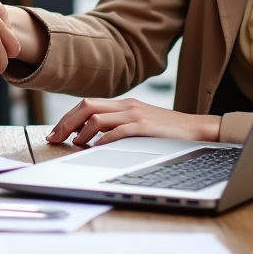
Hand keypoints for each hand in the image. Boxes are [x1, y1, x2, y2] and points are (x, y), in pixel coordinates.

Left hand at [47, 98, 220, 146]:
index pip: (87, 104)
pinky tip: (95, 149)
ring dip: (81, 134)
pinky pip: (116, 132)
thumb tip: (91, 138)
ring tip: (76, 146)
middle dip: (66, 123)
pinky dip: (102, 141)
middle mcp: (127, 106)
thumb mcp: (140, 122)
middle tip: (55, 138)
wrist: (198, 129)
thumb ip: (118, 125)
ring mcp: (136, 115)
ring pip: (97, 118)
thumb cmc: (168, 131)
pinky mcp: (144, 128)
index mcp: (124, 104)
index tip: (55, 132)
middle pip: (86, 107)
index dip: (67, 118)